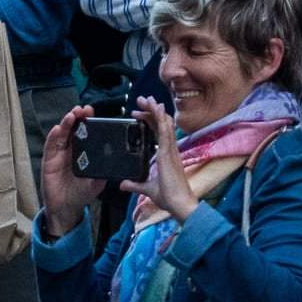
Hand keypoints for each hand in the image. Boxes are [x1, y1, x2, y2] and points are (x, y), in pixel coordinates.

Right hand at [40, 105, 107, 236]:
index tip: (92, 111)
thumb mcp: (97, 182)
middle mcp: (72, 148)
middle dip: (78, 116)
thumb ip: (103, 171)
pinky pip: (50, 146)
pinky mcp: (49, 160)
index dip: (89, 121)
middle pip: (74, 128)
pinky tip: (57, 129)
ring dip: (66, 123)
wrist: (66, 207)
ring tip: (72, 115)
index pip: (86, 132)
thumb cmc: (82, 192)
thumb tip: (114, 162)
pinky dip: (53, 137)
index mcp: (84, 151)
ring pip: (62, 133)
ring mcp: (59, 153)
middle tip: (83, 109)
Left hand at [119, 99, 197, 221]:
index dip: (149, 120)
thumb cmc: (168, 196)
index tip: (137, 113)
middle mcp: (169, 149)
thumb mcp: (147, 188)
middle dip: (151, 110)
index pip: (157, 131)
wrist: (178, 203)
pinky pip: (165, 132)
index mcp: (166, 154)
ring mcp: (170, 149)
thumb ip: (135, 184)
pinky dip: (161, 119)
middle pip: (161, 123)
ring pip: (164, 123)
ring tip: (148, 99)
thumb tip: (123, 184)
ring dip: (155, 110)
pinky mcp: (169, 153)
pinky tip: (157, 109)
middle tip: (142, 99)